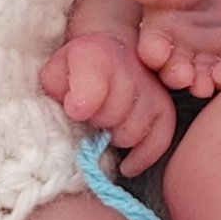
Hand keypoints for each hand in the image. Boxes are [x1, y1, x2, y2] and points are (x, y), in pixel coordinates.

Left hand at [40, 31, 177, 173]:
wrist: (109, 54)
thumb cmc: (76, 71)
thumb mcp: (55, 73)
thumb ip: (57, 86)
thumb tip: (76, 109)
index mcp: (98, 54)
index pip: (95, 82)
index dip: (83, 102)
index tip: (75, 111)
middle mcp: (130, 66)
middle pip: (113, 113)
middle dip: (96, 123)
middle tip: (88, 120)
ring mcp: (152, 88)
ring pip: (132, 130)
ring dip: (114, 137)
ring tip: (104, 131)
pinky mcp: (165, 108)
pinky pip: (160, 139)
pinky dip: (143, 156)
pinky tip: (127, 165)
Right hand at [111, 0, 220, 97]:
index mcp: (156, 37)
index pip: (151, 49)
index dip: (154, 52)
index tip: (157, 53)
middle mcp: (177, 54)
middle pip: (173, 72)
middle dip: (177, 76)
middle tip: (182, 77)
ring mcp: (202, 60)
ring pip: (199, 78)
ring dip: (200, 84)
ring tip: (203, 86)